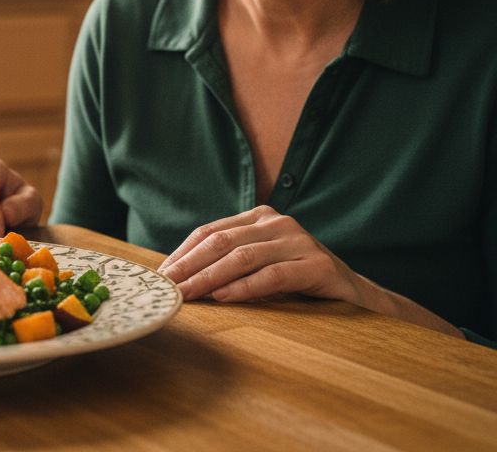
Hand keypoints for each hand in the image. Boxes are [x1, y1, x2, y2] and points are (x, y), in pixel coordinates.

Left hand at [157, 205, 367, 305]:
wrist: (354, 291)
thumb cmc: (297, 277)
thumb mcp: (260, 262)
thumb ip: (228, 261)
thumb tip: (179, 277)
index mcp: (258, 217)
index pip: (210, 232)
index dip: (183, 253)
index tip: (161, 275)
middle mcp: (277, 223)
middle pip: (221, 243)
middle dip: (189, 266)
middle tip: (167, 287)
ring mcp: (298, 241)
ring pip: (242, 257)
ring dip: (209, 278)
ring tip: (188, 294)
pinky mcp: (317, 264)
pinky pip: (273, 275)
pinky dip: (245, 287)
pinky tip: (224, 297)